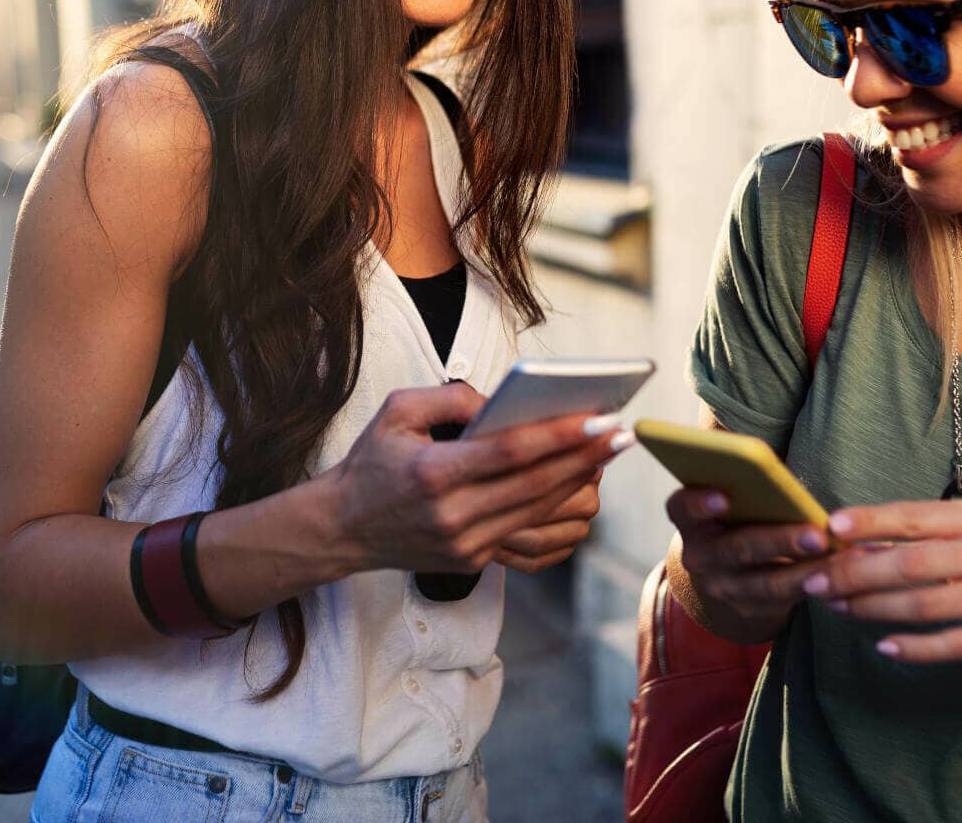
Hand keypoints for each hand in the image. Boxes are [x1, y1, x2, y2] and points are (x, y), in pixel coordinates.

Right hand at [328, 384, 620, 574]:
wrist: (342, 528)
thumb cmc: (371, 462)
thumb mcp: (396, 412)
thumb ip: (451, 399)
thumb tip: (501, 402)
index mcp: (433, 474)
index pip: (510, 454)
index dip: (559, 436)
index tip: (598, 419)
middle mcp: (453, 516)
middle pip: (537, 487)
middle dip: (585, 459)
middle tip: (620, 435)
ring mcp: (466, 547)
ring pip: (541, 518)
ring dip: (580, 488)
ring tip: (602, 460)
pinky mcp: (474, 563)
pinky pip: (532, 547)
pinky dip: (562, 525)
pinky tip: (580, 499)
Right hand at [667, 488, 832, 633]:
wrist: (723, 577)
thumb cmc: (735, 519)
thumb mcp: (728, 502)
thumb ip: (741, 484)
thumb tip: (772, 461)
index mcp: (689, 520)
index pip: (682, 507)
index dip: (699, 502)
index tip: (723, 496)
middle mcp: (698, 556)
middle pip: (737, 548)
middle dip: (779, 541)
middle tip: (816, 535)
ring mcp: (722, 588)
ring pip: (766, 582)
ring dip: (805, 570)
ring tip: (836, 557)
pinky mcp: (750, 610)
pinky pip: (785, 601)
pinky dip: (815, 585)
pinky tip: (841, 573)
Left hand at [804, 498, 961, 667]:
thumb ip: (927, 535)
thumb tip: (855, 540)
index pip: (913, 516)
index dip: (869, 521)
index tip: (830, 527)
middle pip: (911, 563)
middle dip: (855, 573)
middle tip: (816, 581)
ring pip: (925, 604)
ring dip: (874, 609)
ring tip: (838, 608)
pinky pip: (954, 643)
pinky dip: (915, 647)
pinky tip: (884, 647)